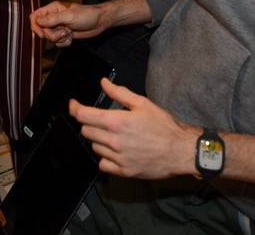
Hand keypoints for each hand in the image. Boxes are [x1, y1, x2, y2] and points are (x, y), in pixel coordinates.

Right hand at [30, 1, 108, 45]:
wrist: (100, 22)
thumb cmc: (86, 15)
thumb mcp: (68, 16)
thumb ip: (52, 19)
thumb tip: (37, 21)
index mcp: (52, 9)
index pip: (35, 16)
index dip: (35, 26)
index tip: (42, 32)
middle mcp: (54, 18)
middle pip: (41, 30)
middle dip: (51, 34)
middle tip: (62, 31)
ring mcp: (59, 27)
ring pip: (49, 38)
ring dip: (59, 38)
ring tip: (69, 32)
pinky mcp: (64, 35)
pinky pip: (57, 43)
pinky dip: (64, 42)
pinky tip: (71, 37)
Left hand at [70, 78, 196, 178]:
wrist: (181, 151)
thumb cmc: (164, 126)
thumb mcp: (143, 103)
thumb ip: (119, 93)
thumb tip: (103, 82)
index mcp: (116, 122)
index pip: (84, 116)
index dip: (75, 108)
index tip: (73, 105)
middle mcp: (114, 141)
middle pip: (87, 131)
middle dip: (90, 123)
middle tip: (102, 120)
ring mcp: (118, 158)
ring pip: (95, 147)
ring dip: (99, 139)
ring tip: (113, 135)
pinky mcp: (124, 171)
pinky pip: (103, 165)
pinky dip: (105, 157)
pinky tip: (115, 151)